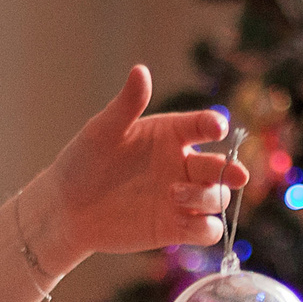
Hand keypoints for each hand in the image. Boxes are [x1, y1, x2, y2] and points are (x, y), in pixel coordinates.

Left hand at [31, 67, 251, 266]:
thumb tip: (140, 70)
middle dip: (231, 170)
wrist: (66, 208)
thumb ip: (127, 104)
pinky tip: (189, 224)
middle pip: (220, 166)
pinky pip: (206, 230)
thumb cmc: (83, 162)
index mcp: (171, 134)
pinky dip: (206, 229)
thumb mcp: (103, 130)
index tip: (216, 127)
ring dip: (207, 197)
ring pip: (216, 198)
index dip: (213, 125)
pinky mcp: (176, 228)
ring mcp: (182, 198)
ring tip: (174, 195)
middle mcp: (183, 165)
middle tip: (236, 174)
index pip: (202, 125)